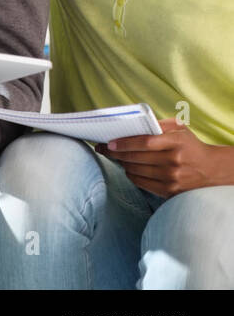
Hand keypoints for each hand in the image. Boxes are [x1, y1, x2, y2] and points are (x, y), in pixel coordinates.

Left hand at [95, 119, 233, 195]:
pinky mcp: (170, 191)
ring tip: (117, 157)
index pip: (144, 143)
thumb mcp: (179, 129)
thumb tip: (131, 125)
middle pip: (136, 158)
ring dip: (122, 163)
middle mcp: (174, 161)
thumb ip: (158, 124)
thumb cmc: (190, 145)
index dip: (123, 143)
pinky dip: (131, 175)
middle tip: (104, 149)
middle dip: (115, 153)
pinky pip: (141, 183)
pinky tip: (129, 168)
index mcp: (176, 142)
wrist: (211, 169)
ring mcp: (172, 178)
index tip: (109, 143)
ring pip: (135, 170)